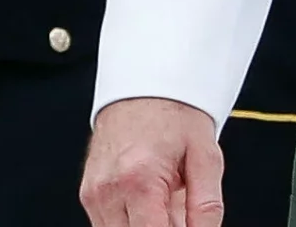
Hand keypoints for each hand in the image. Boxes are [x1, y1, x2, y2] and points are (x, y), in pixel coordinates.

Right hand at [79, 96, 224, 226]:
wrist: (143, 84)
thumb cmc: (174, 114)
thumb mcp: (206, 158)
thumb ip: (206, 208)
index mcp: (139, 181)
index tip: (185, 222)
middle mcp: (109, 190)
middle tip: (179, 212)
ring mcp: (94, 194)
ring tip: (166, 204)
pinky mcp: (88, 194)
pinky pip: (108, 226)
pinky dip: (132, 223)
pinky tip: (150, 204)